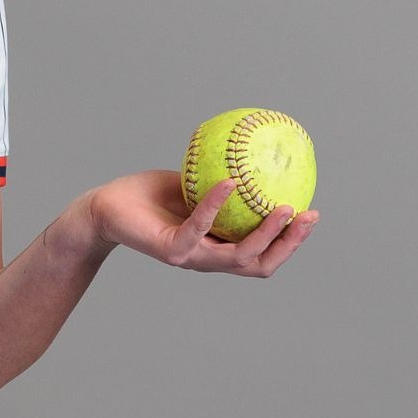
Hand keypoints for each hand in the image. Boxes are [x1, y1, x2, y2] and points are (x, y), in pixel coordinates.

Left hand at [84, 170, 316, 276]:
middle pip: (261, 264)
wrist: (105, 208)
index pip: (264, 255)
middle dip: (290, 244)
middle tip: (310, 215)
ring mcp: (190, 257)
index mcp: (218, 247)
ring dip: (266, 233)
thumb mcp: (194, 185)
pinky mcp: (170, 249)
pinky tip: (229, 183)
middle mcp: (208, 259)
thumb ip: (222, 179)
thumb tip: (254, 153)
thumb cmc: (149, 197)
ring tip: (284, 207)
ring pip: (239, 256)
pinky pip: (200, 226)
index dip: (291, 242)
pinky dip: (216, 205)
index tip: (312, 214)